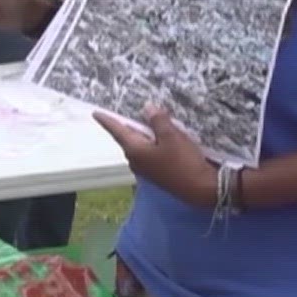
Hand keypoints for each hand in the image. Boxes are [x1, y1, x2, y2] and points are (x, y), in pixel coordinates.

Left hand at [92, 105, 218, 209]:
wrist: (201, 189)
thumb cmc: (184, 162)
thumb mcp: (172, 136)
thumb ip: (158, 120)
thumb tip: (147, 108)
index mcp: (134, 150)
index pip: (118, 131)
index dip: (108, 120)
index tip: (96, 113)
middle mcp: (136, 161)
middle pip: (129, 137)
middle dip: (128, 125)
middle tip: (126, 110)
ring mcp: (146, 168)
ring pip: (140, 145)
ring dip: (143, 133)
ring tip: (147, 119)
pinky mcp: (157, 172)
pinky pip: (150, 152)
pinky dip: (153, 142)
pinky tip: (161, 136)